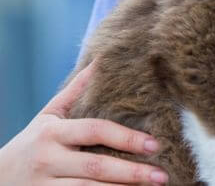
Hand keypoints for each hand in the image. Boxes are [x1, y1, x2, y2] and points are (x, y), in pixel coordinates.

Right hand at [0, 61, 168, 184]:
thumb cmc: (32, 142)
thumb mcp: (49, 114)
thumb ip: (76, 91)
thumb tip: (100, 61)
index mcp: (53, 132)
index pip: (94, 131)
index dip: (125, 137)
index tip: (153, 143)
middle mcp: (49, 159)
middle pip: (96, 166)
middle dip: (132, 172)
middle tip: (161, 175)